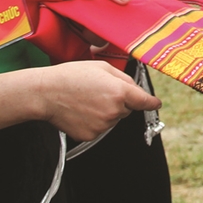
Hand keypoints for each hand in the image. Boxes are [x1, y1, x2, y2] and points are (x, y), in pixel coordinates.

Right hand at [36, 61, 160, 139]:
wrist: (46, 93)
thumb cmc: (72, 76)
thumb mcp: (102, 67)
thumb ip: (124, 79)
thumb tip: (136, 90)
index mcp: (120, 92)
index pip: (144, 101)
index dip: (152, 102)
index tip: (156, 104)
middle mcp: (114, 111)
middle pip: (126, 109)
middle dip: (119, 102)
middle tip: (98, 91)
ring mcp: (102, 126)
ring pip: (113, 119)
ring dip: (105, 111)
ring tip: (86, 99)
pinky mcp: (91, 135)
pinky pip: (99, 128)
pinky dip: (93, 121)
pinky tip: (80, 111)